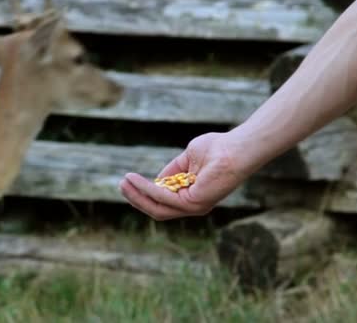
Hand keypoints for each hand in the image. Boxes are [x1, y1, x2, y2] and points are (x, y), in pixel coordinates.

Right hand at [119, 132, 246, 219]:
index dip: (144, 195)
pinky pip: (163, 197)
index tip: (128, 182)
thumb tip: (157, 179)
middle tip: (121, 185)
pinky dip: (146, 189)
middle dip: (136, 198)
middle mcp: (192, 206)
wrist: (235, 148)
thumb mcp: (187, 159)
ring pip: (157, 207)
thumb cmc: (217, 149)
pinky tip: (134, 179)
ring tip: (123, 183)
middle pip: (157, 209)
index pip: (163, 203)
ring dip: (137, 195)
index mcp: (192, 197)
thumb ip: (172, 171)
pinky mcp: (193, 203)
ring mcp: (193, 207)